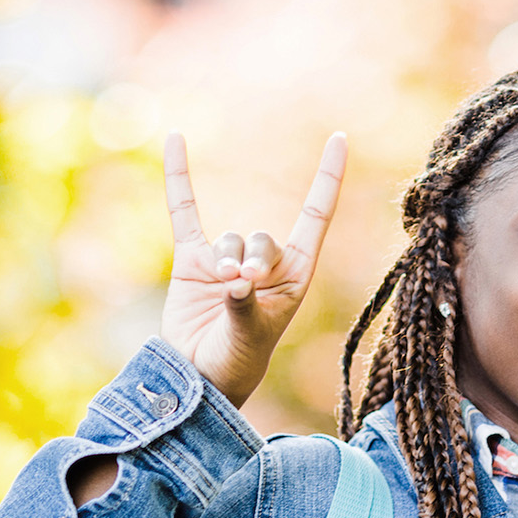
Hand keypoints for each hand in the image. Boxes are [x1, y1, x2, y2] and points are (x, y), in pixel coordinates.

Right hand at [160, 131, 347, 406]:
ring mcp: (227, 260)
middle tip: (247, 283)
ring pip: (231, 240)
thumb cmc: (237, 362)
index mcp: (295, 276)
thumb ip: (245, 305)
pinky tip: (177, 139)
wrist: (198, 378)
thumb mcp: (250, 336)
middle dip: (256, 258)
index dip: (328, 178)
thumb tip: (237, 279)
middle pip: (264, 237)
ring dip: (227, 261)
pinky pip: (185, 212)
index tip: (340, 138)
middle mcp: (265, 265)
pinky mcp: (193, 260)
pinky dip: (180, 178)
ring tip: (223, 289)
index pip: (316, 215)